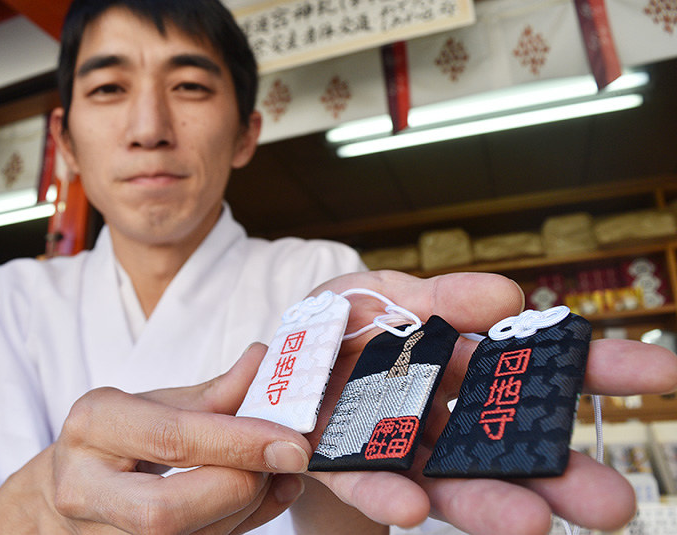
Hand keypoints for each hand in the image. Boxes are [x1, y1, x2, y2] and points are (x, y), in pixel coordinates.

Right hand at [0, 345, 309, 534]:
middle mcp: (83, 486)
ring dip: (248, 509)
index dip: (238, 442)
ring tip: (276, 475)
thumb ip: (212, 393)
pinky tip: (261, 499)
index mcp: (93, 425)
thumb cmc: (116, 439)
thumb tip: (264, 363)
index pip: (170, 438)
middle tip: (284, 462)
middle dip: (240, 489)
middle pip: (167, 511)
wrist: (65, 489)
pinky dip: (239, 526)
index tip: (291, 442)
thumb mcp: (153, 403)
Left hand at [303, 270, 676, 534]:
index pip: (541, 364)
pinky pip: (369, 480)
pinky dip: (388, 492)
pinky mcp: (348, 465)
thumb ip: (438, 295)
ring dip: (488, 502)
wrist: (276, 357)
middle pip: (510, 443)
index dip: (599, 368)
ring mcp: (400, 445)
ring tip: (530, 525)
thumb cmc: (338, 321)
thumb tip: (508, 297)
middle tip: (613, 502)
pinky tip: (411, 509)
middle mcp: (445, 413)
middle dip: (559, 472)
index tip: (664, 377)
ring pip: (451, 479)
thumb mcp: (382, 291)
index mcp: (465, 361)